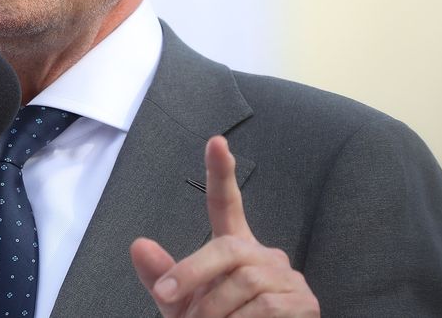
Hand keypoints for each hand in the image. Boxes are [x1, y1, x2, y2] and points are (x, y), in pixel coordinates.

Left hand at [129, 136, 319, 316]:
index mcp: (235, 250)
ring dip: (214, 311)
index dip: (221, 174)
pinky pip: (264, 307)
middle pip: (227, 249)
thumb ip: (163, 278)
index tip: (216, 142)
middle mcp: (264, 256)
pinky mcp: (304, 303)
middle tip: (167, 297)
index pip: (226, 206)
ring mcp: (287, 278)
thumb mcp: (184, 306)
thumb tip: (138, 245)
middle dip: (192, 272)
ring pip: (242, 283)